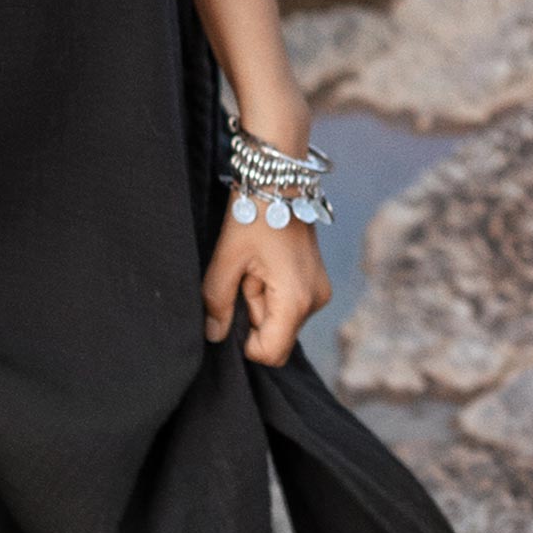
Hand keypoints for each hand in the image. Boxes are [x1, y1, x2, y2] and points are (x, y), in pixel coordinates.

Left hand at [201, 200, 331, 365]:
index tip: (232, 305)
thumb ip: (217, 302)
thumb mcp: (226, 259)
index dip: (244, 342)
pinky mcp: (315, 282)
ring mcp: (319, 291)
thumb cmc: (252, 214)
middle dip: (251, 314)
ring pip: (279, 319)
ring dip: (259, 300)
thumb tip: (213, 335)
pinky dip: (270, 291)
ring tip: (253, 265)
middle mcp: (315, 301)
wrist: (276, 179)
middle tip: (243, 275)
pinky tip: (263, 264)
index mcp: (296, 301)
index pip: (270, 353)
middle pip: (274, 336)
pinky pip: (287, 304)